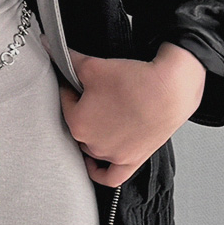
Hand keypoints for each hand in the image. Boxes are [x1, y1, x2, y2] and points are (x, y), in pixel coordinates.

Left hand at [54, 42, 206, 187]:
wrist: (171, 90)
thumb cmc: (136, 82)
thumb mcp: (93, 66)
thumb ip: (68, 60)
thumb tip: (52, 49)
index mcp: (78, 123)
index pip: (64, 100)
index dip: (71, 85)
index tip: (79, 78)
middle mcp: (93, 144)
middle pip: (78, 124)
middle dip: (82, 108)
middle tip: (94, 92)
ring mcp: (113, 155)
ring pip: (91, 147)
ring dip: (93, 133)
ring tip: (102, 115)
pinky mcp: (132, 161)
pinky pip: (111, 176)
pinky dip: (100, 171)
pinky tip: (96, 164)